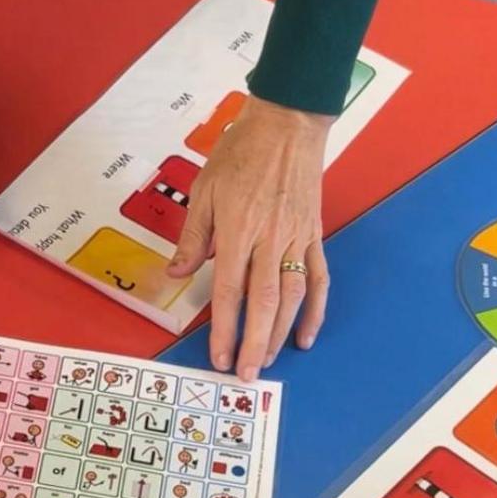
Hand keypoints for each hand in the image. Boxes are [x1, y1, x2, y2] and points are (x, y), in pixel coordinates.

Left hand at [169, 96, 330, 381]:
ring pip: (293, 295)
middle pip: (265, 301)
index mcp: (238, 228)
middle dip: (256, 342)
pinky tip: (306, 336)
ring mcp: (297, 238)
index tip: (219, 357)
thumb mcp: (205, 189)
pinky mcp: (313, 234)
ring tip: (268, 360)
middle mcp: (270, 238)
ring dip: (281, 332)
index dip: (225, 328)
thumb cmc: (241, 152)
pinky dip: (315, 310)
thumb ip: (193, 237)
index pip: (231, 289)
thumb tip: (177, 274)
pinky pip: (319, 278)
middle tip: (247, 375)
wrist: (289, 122)